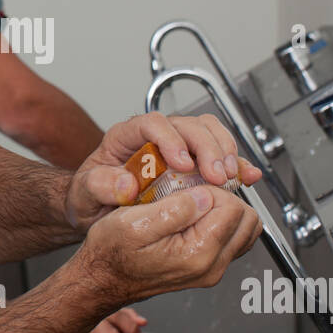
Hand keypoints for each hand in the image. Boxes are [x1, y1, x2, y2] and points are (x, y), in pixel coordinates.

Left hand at [64, 112, 262, 231]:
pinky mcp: (194, 162)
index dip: (171, 138)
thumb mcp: (84, 194)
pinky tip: (248, 175)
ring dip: (224, 151)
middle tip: (216, 176)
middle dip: (206, 148)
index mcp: (126, 137)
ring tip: (230, 178)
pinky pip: (219, 153)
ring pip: (207, 131)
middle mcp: (155, 136)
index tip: (183, 164)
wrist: (98, 210)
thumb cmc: (90, 197)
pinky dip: (237, 163)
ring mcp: (177, 146)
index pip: (152, 122)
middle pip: (187, 125)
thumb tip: (126, 185)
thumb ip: (99, 186)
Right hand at [74, 179, 262, 307]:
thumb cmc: (112, 253)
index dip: (213, 188)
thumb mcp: (134, 222)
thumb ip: (175, 209)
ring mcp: (212, 270)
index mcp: (197, 254)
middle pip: (248, 220)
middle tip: (196, 193)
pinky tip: (197, 216)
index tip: (188, 188)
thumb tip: (205, 196)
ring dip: (227, 210)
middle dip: (226, 198)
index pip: (234, 208)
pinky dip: (223, 223)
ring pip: (246, 230)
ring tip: (197, 203)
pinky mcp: (208, 268)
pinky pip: (234, 240)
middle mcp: (211, 267)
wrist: (103, 279)